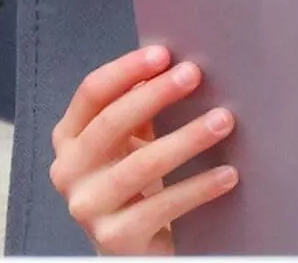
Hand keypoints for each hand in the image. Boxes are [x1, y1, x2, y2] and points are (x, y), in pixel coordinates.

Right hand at [49, 46, 237, 255]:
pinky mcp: (114, 239)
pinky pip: (162, 207)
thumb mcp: (133, 139)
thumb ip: (143, 106)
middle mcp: (70, 172)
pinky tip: (228, 173)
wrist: (135, 246)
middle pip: (111, 124)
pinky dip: (199, 187)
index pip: (91, 94)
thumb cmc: (138, 181)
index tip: (164, 54)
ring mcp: (88, 208)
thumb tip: (179, 64)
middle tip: (194, 74)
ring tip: (224, 120)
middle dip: (156, 95)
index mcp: (71, 138)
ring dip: (187, 138)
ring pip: (140, 165)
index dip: (126, 70)